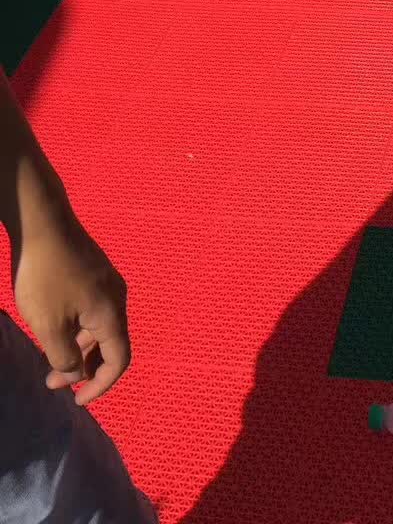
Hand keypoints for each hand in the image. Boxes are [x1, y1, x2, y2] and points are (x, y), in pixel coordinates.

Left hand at [12, 203, 130, 405]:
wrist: (42, 221)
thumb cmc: (45, 277)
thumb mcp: (49, 326)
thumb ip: (65, 357)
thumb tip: (75, 372)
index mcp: (112, 313)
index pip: (119, 360)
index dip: (100, 386)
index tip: (76, 401)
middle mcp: (116, 297)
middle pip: (109, 343)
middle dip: (82, 368)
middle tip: (50, 381)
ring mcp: (105, 281)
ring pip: (97, 326)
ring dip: (77, 348)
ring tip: (47, 356)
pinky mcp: (92, 270)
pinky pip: (91, 309)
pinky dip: (75, 327)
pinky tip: (52, 325)